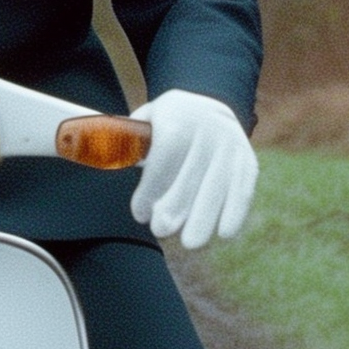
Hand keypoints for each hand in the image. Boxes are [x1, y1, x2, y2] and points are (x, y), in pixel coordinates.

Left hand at [130, 90, 256, 247]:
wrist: (208, 106)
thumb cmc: (166, 123)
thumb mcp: (145, 119)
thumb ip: (126, 140)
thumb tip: (101, 158)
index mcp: (178, 117)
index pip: (165, 156)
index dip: (152, 188)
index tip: (140, 214)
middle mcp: (208, 129)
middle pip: (192, 174)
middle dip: (176, 206)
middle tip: (161, 231)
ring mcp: (231, 145)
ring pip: (219, 184)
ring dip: (205, 216)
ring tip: (192, 243)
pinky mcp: (247, 161)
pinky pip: (243, 188)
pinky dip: (235, 211)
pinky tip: (224, 233)